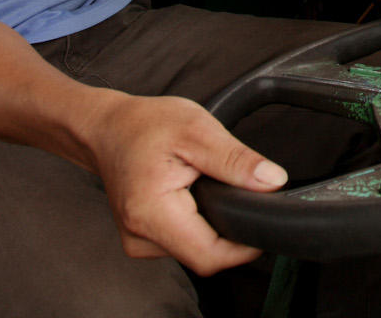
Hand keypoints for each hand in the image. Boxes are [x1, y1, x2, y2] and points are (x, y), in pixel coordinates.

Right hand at [79, 92, 288, 274]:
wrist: (108, 129)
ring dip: (212, 224)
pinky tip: (192, 197)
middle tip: (233, 189)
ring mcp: (140, 242)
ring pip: (196, 250)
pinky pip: (183, 242)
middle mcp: (140, 236)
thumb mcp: (197, 129)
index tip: (261, 218)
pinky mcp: (143, 239)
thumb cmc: (145, 125)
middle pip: (205, 255)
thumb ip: (236, 160)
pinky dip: (198, 223)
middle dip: (229, 229)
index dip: (244, 245)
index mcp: (151, 212)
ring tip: (205, 187)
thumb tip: (272, 181)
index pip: (209, 255)